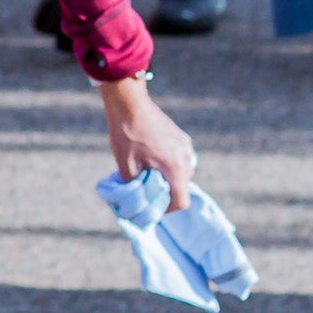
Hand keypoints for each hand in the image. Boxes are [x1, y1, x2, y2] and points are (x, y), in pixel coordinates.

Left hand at [94, 72, 199, 207]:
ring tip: (147, 171)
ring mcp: (186, 146)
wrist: (129, 103)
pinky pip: (179, 159)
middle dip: (165, 191)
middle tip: (145, 187)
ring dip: (167, 177)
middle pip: (182, 187)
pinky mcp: (181, 137)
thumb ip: (136, 188)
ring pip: (181, 173)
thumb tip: (139, 202)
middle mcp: (186, 157)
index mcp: (175, 167)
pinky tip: (151, 157)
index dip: (167, 209)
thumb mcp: (126, 167)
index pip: (181, 201)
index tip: (152, 205)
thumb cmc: (126, 134)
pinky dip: (169, 165)